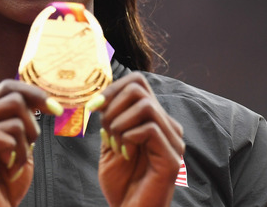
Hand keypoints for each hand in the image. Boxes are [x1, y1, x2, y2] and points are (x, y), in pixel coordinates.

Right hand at [0, 79, 63, 206]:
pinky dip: (14, 153)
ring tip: (16, 163)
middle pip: (13, 99)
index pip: (7, 87)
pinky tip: (9, 168)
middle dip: (33, 125)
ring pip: (12, 120)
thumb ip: (23, 118)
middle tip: (30, 147)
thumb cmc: (8, 179)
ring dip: (25, 146)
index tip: (55, 108)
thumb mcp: (22, 142)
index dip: (34, 92)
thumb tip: (41, 97)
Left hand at [89, 73, 185, 206]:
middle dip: (112, 106)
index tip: (92, 107)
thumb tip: (100, 98)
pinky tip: (124, 155)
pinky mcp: (172, 158)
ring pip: (145, 106)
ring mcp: (173, 141)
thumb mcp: (110, 144)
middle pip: (139, 88)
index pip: (138, 82)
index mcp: (155, 120)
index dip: (112, 88)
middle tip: (104, 131)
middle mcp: (168, 127)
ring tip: (114, 144)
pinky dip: (128, 137)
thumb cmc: (121, 184)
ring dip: (119, 123)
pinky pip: (149, 128)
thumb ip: (110, 120)